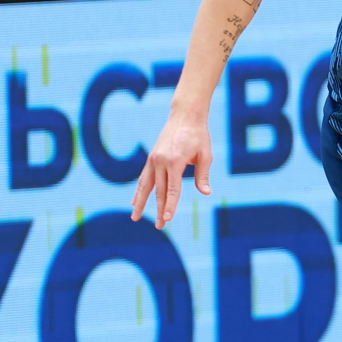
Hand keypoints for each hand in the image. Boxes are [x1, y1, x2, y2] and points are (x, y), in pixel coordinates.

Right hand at [130, 108, 211, 227]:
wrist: (186, 115)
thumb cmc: (199, 135)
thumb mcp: (206, 155)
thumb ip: (203, 175)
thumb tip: (205, 193)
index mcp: (175, 161)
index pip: (172, 189)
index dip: (170, 205)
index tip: (167, 219)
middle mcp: (161, 161)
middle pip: (159, 190)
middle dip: (159, 209)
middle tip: (160, 226)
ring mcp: (154, 159)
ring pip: (145, 185)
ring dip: (140, 202)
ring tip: (135, 217)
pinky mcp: (152, 157)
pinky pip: (144, 177)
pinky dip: (139, 190)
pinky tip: (135, 201)